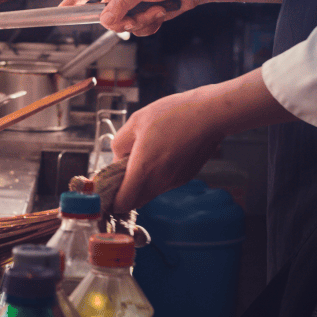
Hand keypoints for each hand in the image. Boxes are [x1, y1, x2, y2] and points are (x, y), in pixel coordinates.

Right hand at [60, 0, 281, 35]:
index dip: (73, 0)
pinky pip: (137, 29)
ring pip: (123, 25)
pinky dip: (150, 26)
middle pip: (106, 15)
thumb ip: (120, 4)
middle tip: (138, 15)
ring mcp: (133, 3)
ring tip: (157, 10)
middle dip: (124, 19)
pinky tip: (161, 14)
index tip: (60, 11)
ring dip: (141, 22)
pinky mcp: (145, 14)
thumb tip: (104, 21)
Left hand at [109, 69, 296, 211]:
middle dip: (124, 193)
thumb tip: (118, 157)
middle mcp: (159, 181)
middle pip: (135, 201)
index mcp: (143, 169)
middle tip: (118, 174)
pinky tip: (158, 156)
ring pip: (150, 193)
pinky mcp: (185, 177)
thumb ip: (121, 143)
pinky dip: (155, 178)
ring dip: (140, 185)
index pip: (123, 202)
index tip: (106, 190)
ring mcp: (174, 181)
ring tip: (139, 159)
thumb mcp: (136, 121)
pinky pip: (164, 184)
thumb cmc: (172, 114)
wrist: (210, 114)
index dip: (111, 200)